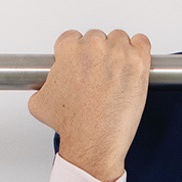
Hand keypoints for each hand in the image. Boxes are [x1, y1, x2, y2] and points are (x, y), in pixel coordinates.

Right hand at [28, 28, 151, 181]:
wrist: (94, 142)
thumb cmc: (72, 125)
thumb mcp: (40, 103)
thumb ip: (42, 84)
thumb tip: (46, 83)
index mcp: (69, 49)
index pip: (72, 38)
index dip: (77, 55)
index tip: (82, 67)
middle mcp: (93, 46)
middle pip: (97, 38)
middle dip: (98, 56)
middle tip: (99, 78)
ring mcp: (118, 53)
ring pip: (119, 40)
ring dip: (118, 53)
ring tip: (116, 76)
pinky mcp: (138, 62)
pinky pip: (142, 42)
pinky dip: (139, 50)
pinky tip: (134, 64)